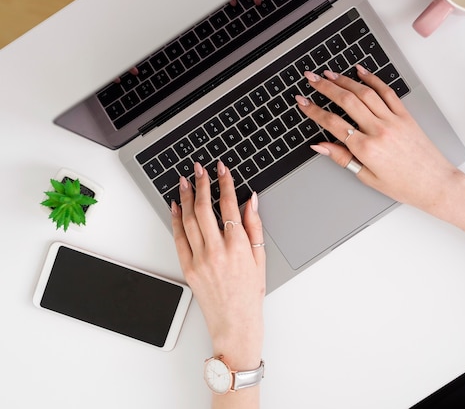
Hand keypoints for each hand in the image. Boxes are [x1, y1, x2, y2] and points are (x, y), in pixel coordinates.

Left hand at [172, 161, 265, 369]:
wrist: (235, 325)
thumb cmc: (250, 294)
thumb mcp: (260, 258)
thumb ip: (254, 227)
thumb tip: (251, 201)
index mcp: (239, 246)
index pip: (229, 205)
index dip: (225, 183)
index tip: (222, 169)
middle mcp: (217, 250)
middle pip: (205, 208)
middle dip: (202, 183)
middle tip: (199, 168)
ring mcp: (200, 259)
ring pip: (189, 220)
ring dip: (186, 197)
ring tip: (185, 181)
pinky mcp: (188, 268)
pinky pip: (178, 238)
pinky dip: (176, 220)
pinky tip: (176, 206)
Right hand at [295, 66, 461, 216]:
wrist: (435, 184)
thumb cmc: (404, 185)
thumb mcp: (367, 177)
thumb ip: (342, 158)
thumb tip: (320, 146)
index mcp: (366, 149)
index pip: (333, 124)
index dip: (314, 111)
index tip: (303, 102)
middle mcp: (379, 130)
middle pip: (346, 101)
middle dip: (325, 87)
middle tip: (310, 78)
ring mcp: (394, 120)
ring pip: (365, 92)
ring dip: (345, 80)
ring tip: (329, 74)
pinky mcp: (406, 116)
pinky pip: (387, 92)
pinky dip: (372, 79)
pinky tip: (360, 72)